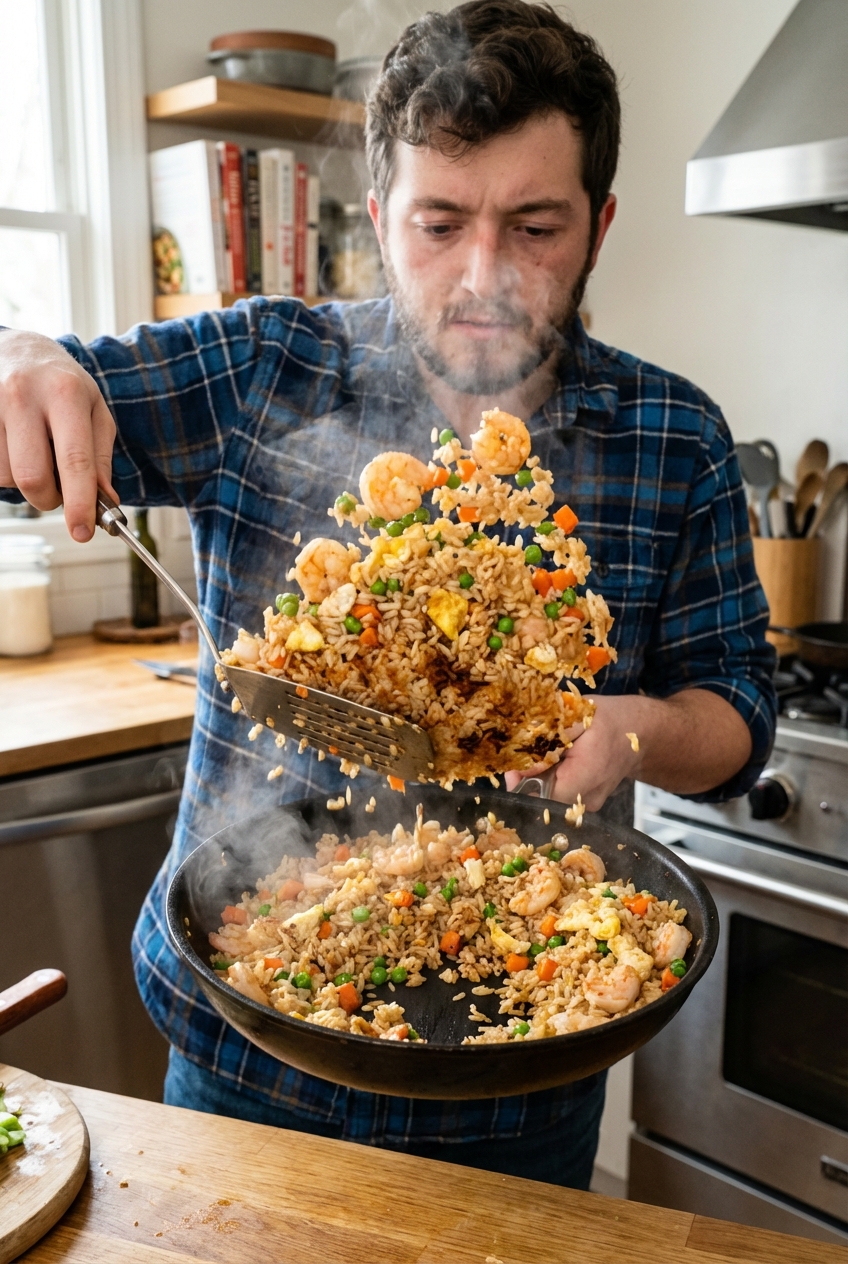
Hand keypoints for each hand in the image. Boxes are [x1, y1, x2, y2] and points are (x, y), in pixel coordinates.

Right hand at [0, 329, 116, 540]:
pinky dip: (6, 469)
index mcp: (64, 394)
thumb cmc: (62, 384)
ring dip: (25, 481)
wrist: (17, 348)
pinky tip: (15, 447)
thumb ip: (100, 457)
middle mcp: (23, 395)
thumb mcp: (94, 410)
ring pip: (6, 476)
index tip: (83, 532)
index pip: (74, 461)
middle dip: (48, 499)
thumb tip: (105, 501)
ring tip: (35, 452)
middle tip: (58, 492)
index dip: (78, 503)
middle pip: (31, 476)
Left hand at [505, 688, 752, 810]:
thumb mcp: (577, 716)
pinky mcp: (586, 802)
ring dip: (540, 778)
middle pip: (544, 798)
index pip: (543, 795)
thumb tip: (521, 766)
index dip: (523, 782)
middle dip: (528, 778)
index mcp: (588, 775)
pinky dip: (552, 780)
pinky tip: (557, 762)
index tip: (514, 766)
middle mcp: (589, 798)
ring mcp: (589, 804)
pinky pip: (560, 796)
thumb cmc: (610, 719)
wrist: (640, 731)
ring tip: (546, 755)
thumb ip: (549, 738)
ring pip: (550, 798)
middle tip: (526, 755)